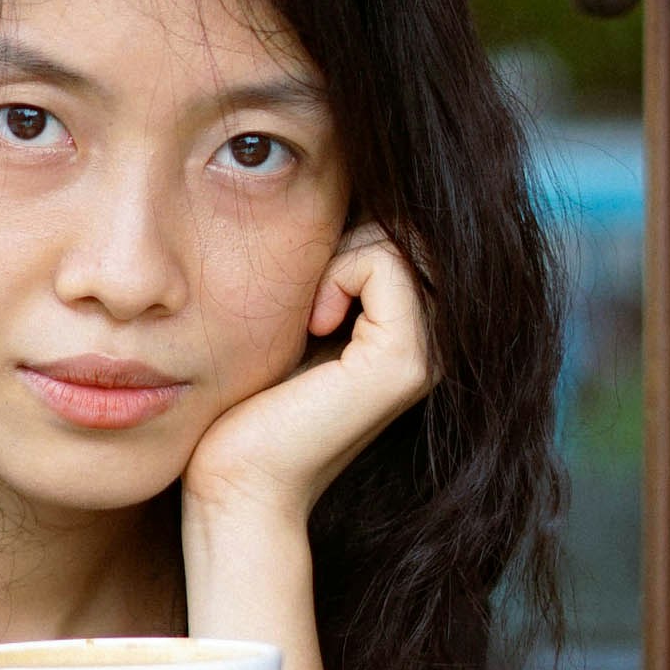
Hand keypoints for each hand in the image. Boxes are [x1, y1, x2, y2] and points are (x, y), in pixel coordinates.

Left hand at [181, 226, 432, 534]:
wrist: (235, 482)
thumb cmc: (245, 403)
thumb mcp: (294, 317)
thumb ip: (329, 271)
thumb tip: (334, 188)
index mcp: (410, 334)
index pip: (404, 232)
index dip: (351, 237)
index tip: (307, 293)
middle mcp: (433, 344)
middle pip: (407, 230)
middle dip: (349, 240)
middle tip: (307, 299)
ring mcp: (427, 354)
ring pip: (398, 240)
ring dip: (340, 257)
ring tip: (308, 315)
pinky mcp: (404, 363)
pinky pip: (385, 263)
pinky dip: (339, 274)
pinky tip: (313, 325)